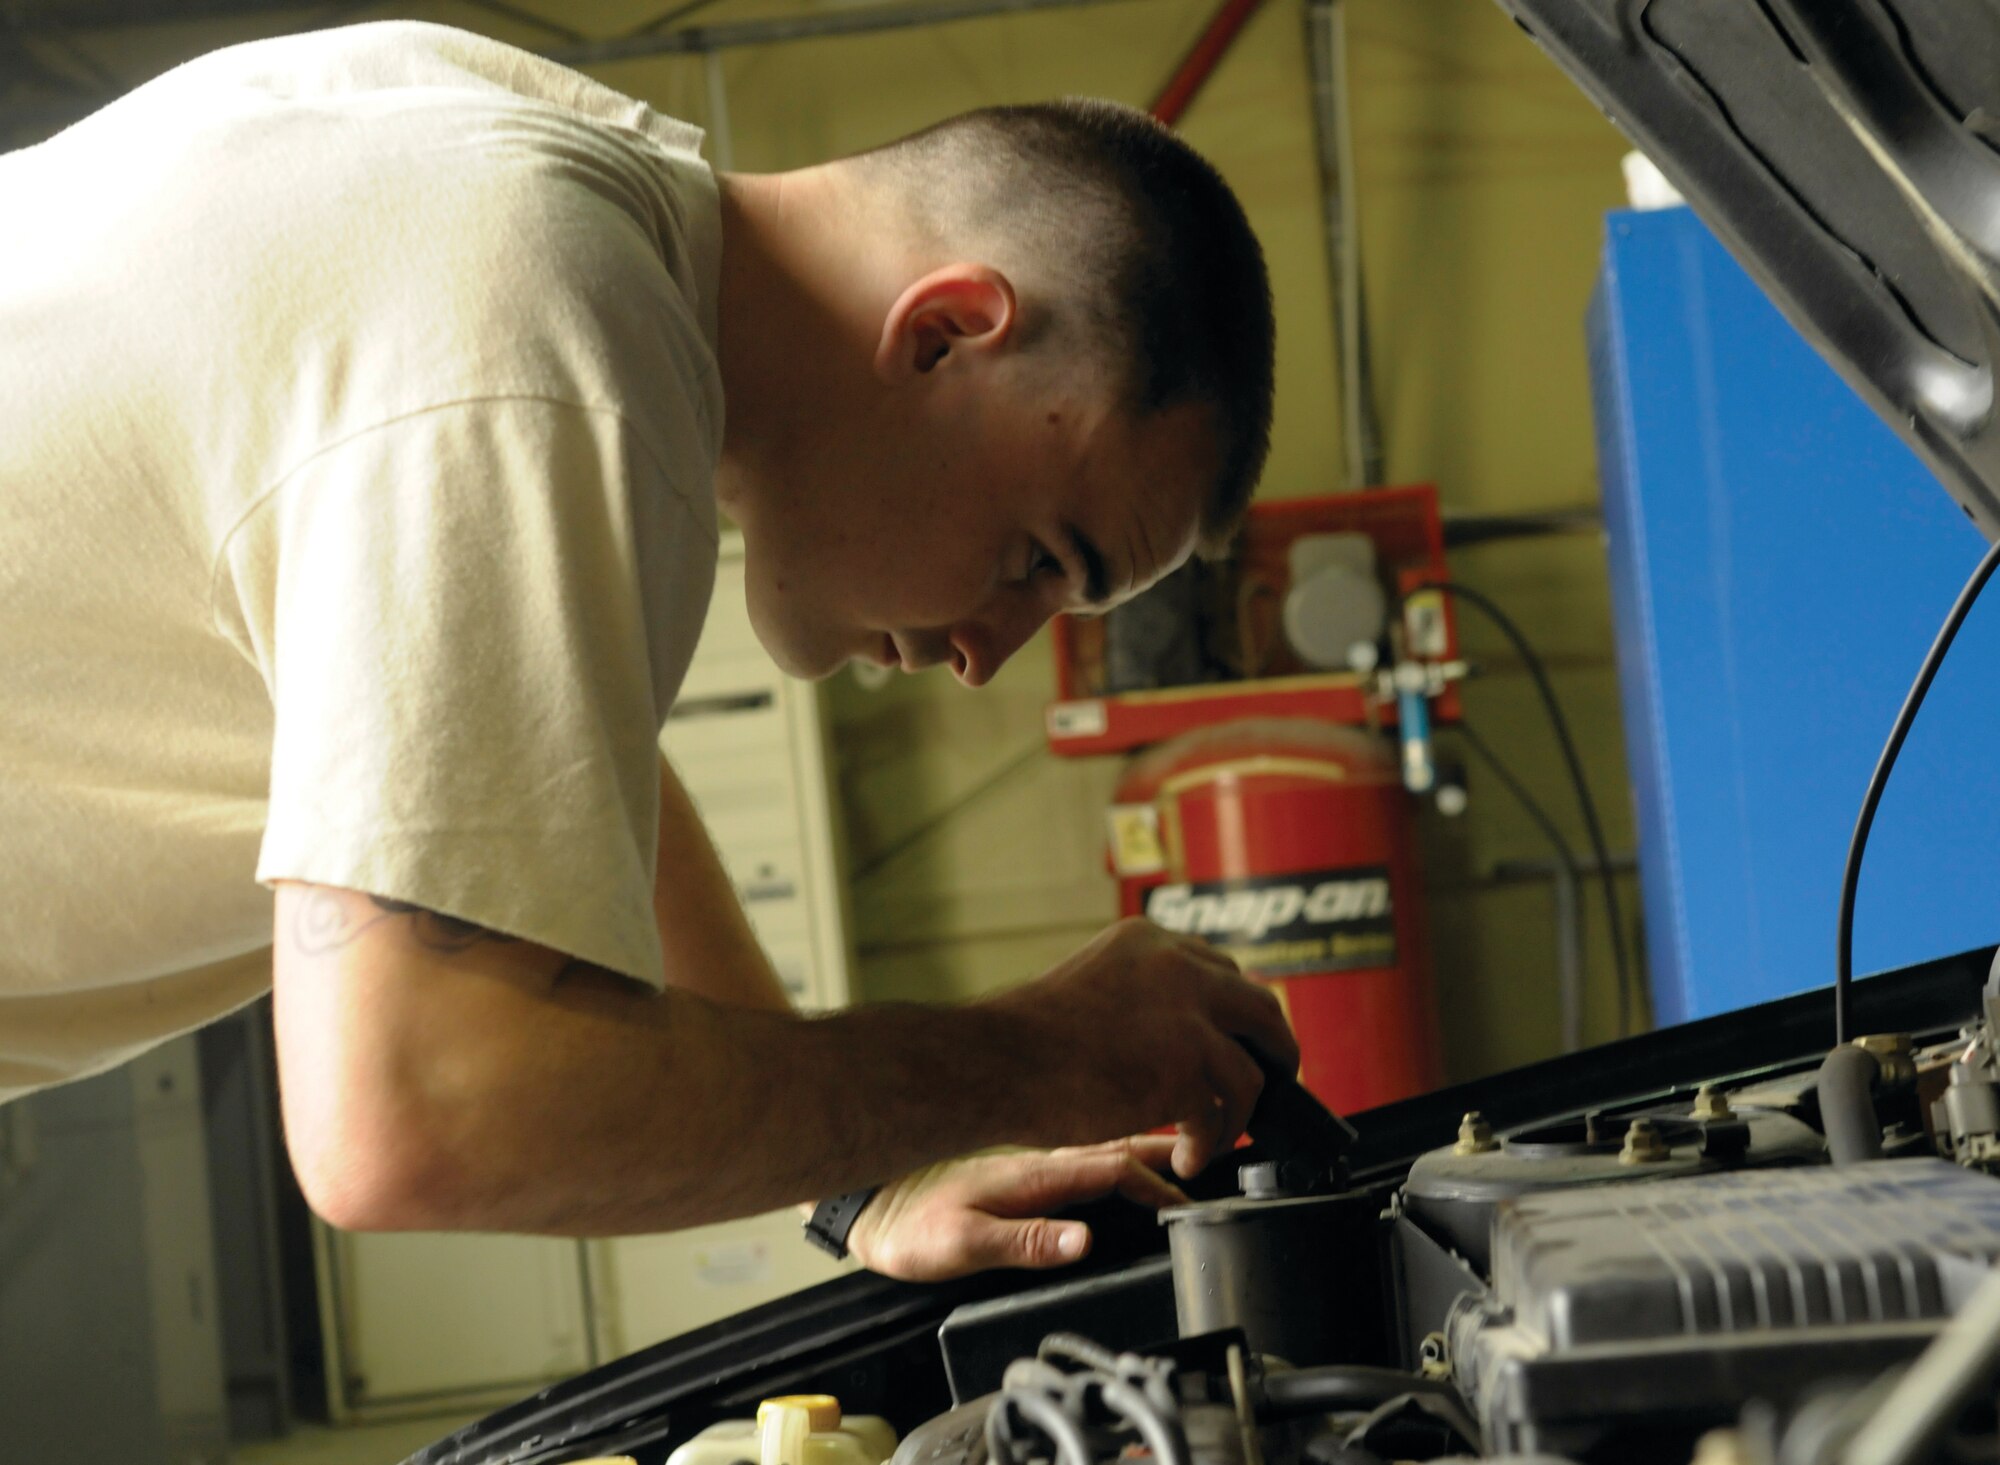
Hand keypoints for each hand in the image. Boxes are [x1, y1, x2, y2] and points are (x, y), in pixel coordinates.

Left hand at [846, 1137, 1188, 1281]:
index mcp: (1035, 1172)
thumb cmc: (908, 1225)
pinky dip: (1123, 1145)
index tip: (1194, 1200)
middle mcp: (1040, 1157)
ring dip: (1153, 1138)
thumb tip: (1085, 1241)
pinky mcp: (1023, 1165)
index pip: (1115, 1168)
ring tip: (1195, 1137)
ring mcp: (1033, 1156)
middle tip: (1222, 1139)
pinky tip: (1131, 1150)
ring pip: (1108, 1139)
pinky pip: (1088, 1147)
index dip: (1162, 1183)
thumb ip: (1025, 1242)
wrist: (866, 1202)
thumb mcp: (962, 1245)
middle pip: (1122, 1142)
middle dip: (1174, 1141)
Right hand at [982, 918, 1299, 1179]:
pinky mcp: (1187, 1069)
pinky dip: (1210, 1143)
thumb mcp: (1094, 983)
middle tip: (1270, 1084)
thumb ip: (1140, 991)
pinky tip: (1187, 1159)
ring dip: (1238, 1113)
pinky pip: (1224, 1114)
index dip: (1236, 1016)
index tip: (1238, 1044)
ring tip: (1213, 1138)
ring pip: (1252, 1070)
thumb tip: (1176, 1025)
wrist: (996, 1063)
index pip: (1223, 971)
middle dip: (1273, 1053)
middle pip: (1261, 1010)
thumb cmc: (1027, 1038)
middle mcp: (1178, 967)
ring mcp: (1187, 1017)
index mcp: (1152, 941)